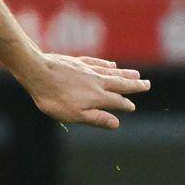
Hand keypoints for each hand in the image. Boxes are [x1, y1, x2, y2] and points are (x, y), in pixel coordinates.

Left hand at [18, 53, 148, 129]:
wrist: (37, 72)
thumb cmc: (54, 98)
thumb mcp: (75, 115)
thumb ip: (96, 118)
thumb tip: (116, 123)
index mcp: (97, 96)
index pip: (117, 101)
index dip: (125, 105)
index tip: (132, 106)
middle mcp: (97, 81)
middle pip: (119, 83)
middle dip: (134, 85)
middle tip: (147, 84)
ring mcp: (87, 69)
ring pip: (111, 71)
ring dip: (125, 73)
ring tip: (137, 74)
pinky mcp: (77, 61)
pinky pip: (97, 62)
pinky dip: (106, 64)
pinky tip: (111, 64)